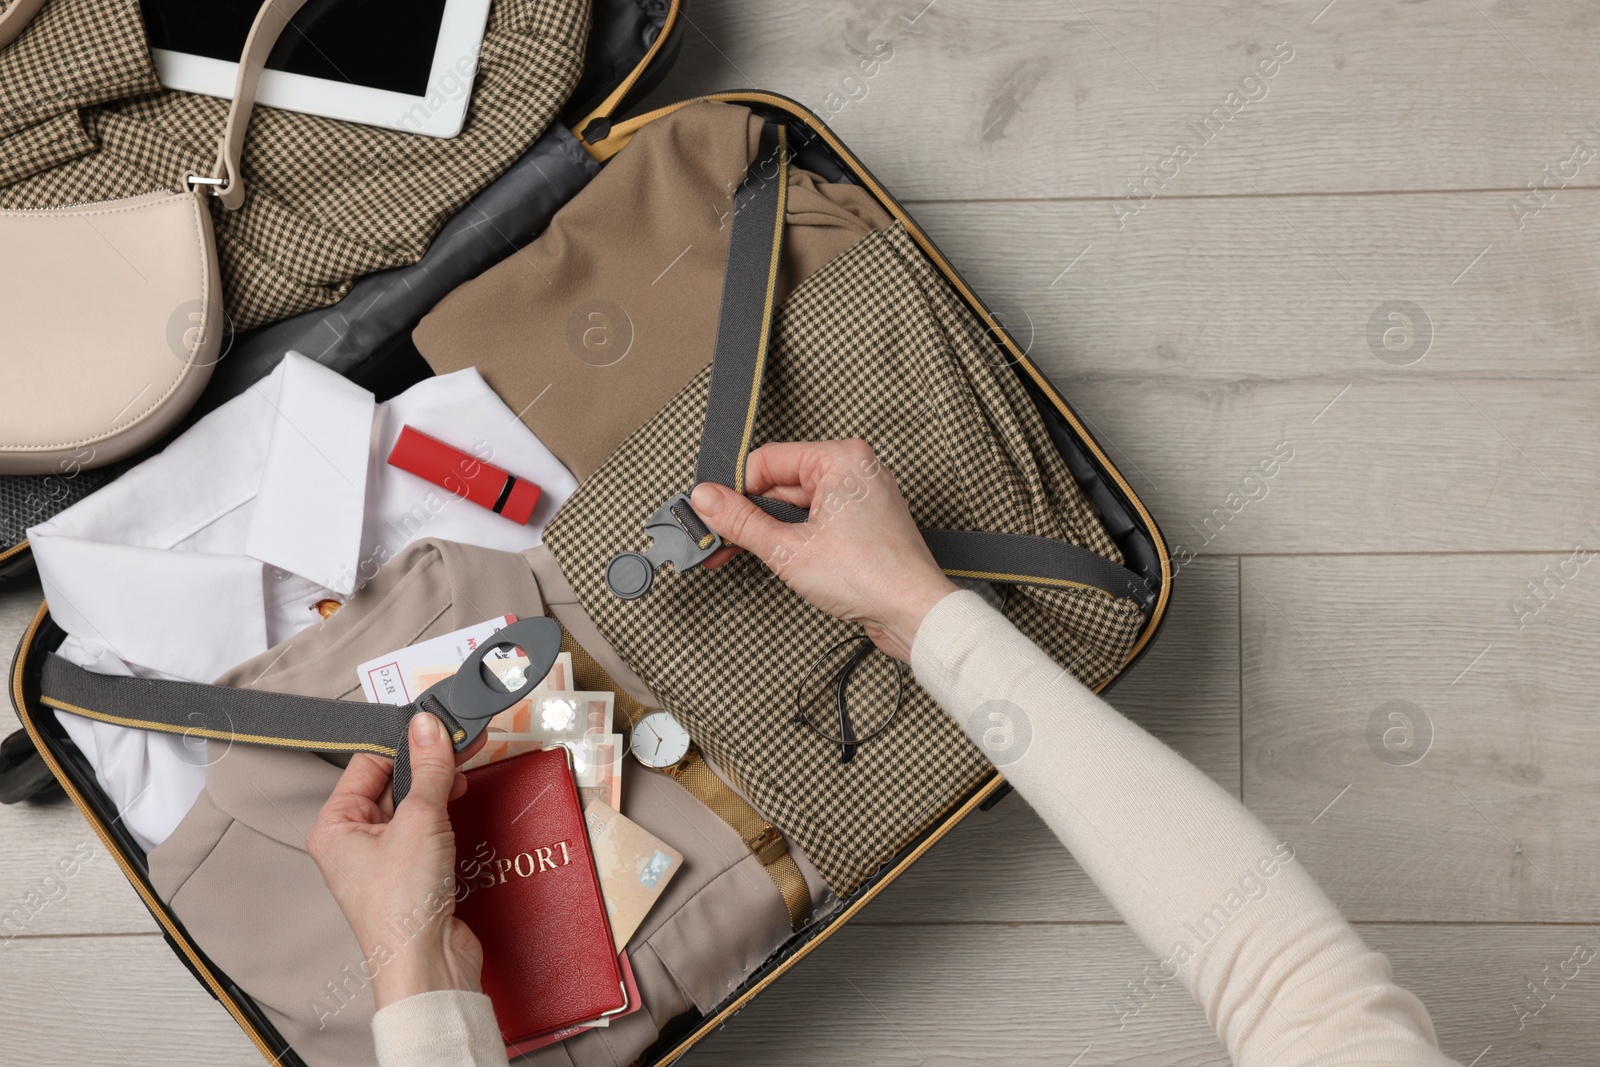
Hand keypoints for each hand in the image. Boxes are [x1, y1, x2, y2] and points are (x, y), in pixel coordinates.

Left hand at [307, 714, 486, 1010]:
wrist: (428, 965)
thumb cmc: (404, 906)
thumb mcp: (420, 820)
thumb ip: (429, 769)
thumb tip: (428, 726)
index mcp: (335, 827)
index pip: (366, 764)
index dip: (402, 744)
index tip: (435, 728)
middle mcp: (353, 841)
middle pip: (390, 782)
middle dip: (425, 766)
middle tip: (458, 745)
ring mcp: (383, 858)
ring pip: (411, 804)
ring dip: (437, 789)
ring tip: (463, 775)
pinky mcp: (411, 871)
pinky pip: (426, 827)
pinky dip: (444, 813)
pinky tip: (461, 803)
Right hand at [690, 439, 956, 661]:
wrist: (915, 614)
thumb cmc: (871, 577)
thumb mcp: (788, 549)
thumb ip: (741, 522)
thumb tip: (706, 499)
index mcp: (840, 458)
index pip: (767, 460)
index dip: (735, 490)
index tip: (712, 515)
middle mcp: (855, 469)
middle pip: (781, 482)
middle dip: (749, 515)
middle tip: (720, 542)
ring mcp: (862, 496)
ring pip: (797, 504)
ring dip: (770, 530)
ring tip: (744, 555)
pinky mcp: (865, 522)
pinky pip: (818, 519)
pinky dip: (795, 536)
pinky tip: (778, 558)